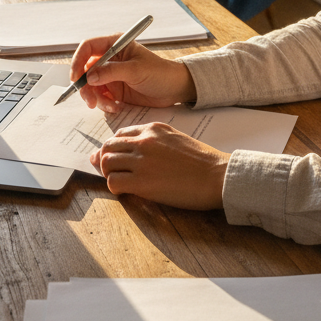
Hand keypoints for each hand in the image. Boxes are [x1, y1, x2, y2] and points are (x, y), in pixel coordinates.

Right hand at [70, 35, 196, 113]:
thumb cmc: (160, 73)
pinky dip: (103, 104)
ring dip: (94, 98)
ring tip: (110, 105)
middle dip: (85, 86)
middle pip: (85, 69)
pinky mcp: (113, 89)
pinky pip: (99, 96)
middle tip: (90, 100)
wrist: (174, 89)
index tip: (75, 78)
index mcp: (115, 45)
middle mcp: (110, 58)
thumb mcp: (136, 70)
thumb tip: (89, 76)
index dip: (78, 61)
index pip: (88, 47)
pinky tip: (115, 106)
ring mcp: (110, 74)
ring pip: (90, 85)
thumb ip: (112, 71)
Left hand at [89, 121, 227, 209]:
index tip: (116, 157)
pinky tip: (125, 191)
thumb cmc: (202, 161)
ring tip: (119, 182)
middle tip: (110, 171)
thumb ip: (156, 141)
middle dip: (104, 159)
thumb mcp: (177, 139)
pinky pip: (113, 182)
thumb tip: (137, 151)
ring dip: (108, 173)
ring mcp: (141, 161)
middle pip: (108, 147)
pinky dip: (114, 187)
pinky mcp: (141, 182)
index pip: (120, 134)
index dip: (114, 147)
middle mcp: (144, 141)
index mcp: (153, 129)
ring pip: (106, 163)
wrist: (216, 175)